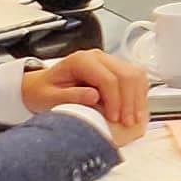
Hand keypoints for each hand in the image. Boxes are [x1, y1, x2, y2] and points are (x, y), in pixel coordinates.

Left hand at [26, 48, 148, 138]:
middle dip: (130, 101)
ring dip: (139, 98)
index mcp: (81, 61)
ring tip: (135, 119)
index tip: (114, 119)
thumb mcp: (48, 97)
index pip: (108, 78)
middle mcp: (98, 57)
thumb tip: (94, 96)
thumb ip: (69, 96)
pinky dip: (139, 94)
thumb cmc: (42, 92)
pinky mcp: (116, 69)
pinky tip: (136, 110)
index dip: (115, 100)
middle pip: (127, 75)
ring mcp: (109, 62)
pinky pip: (137, 79)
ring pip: (136, 75)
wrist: (40, 86)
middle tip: (128, 122)